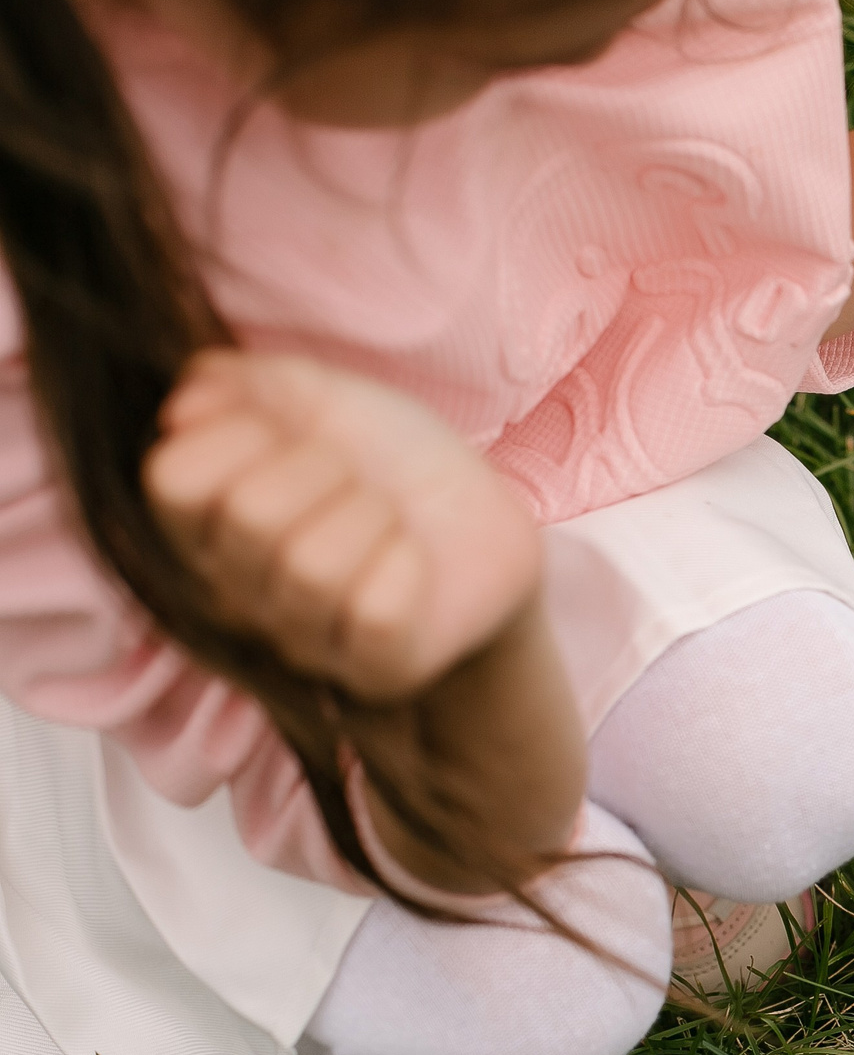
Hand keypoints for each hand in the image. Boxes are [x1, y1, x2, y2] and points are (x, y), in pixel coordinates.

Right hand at [144, 350, 542, 705]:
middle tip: (353, 473)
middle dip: (323, 467)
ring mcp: (300, 641)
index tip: (285, 426)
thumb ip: (242, 384)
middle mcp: (233, 593)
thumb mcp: (317, 395)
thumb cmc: (383, 459)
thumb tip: (189, 401)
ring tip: (387, 517)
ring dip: (371, 517)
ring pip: (313, 569)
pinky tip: (414, 561)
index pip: (174, 477)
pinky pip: (375, 614)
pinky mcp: (374, 670)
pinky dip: (408, 568)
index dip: (239, 431)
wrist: (478, 520)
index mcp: (202, 522)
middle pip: (251, 515)